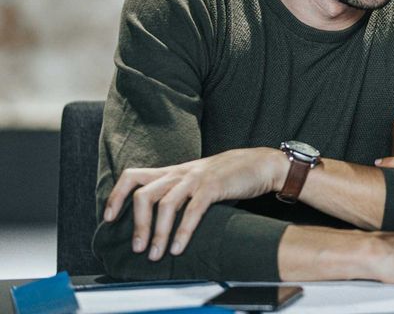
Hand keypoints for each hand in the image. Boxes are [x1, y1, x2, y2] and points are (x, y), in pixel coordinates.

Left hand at [103, 147, 285, 260]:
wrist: (259, 164)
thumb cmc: (228, 176)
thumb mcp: (196, 181)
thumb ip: (177, 193)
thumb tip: (157, 221)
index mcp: (172, 172)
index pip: (132, 177)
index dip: (116, 197)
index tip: (108, 219)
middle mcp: (179, 173)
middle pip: (144, 195)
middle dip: (137, 225)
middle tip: (137, 248)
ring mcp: (195, 178)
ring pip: (165, 205)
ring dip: (158, 233)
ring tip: (156, 254)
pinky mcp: (213, 186)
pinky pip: (192, 210)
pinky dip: (183, 231)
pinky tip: (179, 248)